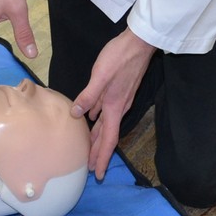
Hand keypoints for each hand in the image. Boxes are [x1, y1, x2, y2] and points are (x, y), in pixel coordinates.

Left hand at [70, 28, 156, 179]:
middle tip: (89, 169)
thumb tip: (77, 115)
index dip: (102, 157)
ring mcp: (120, 100)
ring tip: (87, 150)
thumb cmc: (120, 56)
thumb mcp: (100, 75)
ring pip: (107, 125)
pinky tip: (91, 120)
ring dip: (97, 139)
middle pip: (107, 136)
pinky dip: (99, 122)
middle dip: (98, 153)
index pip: (108, 139)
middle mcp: (118, 107)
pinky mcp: (119, 91)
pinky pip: (107, 113)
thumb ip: (89, 95)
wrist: (139, 42)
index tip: (97, 173)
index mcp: (114, 107)